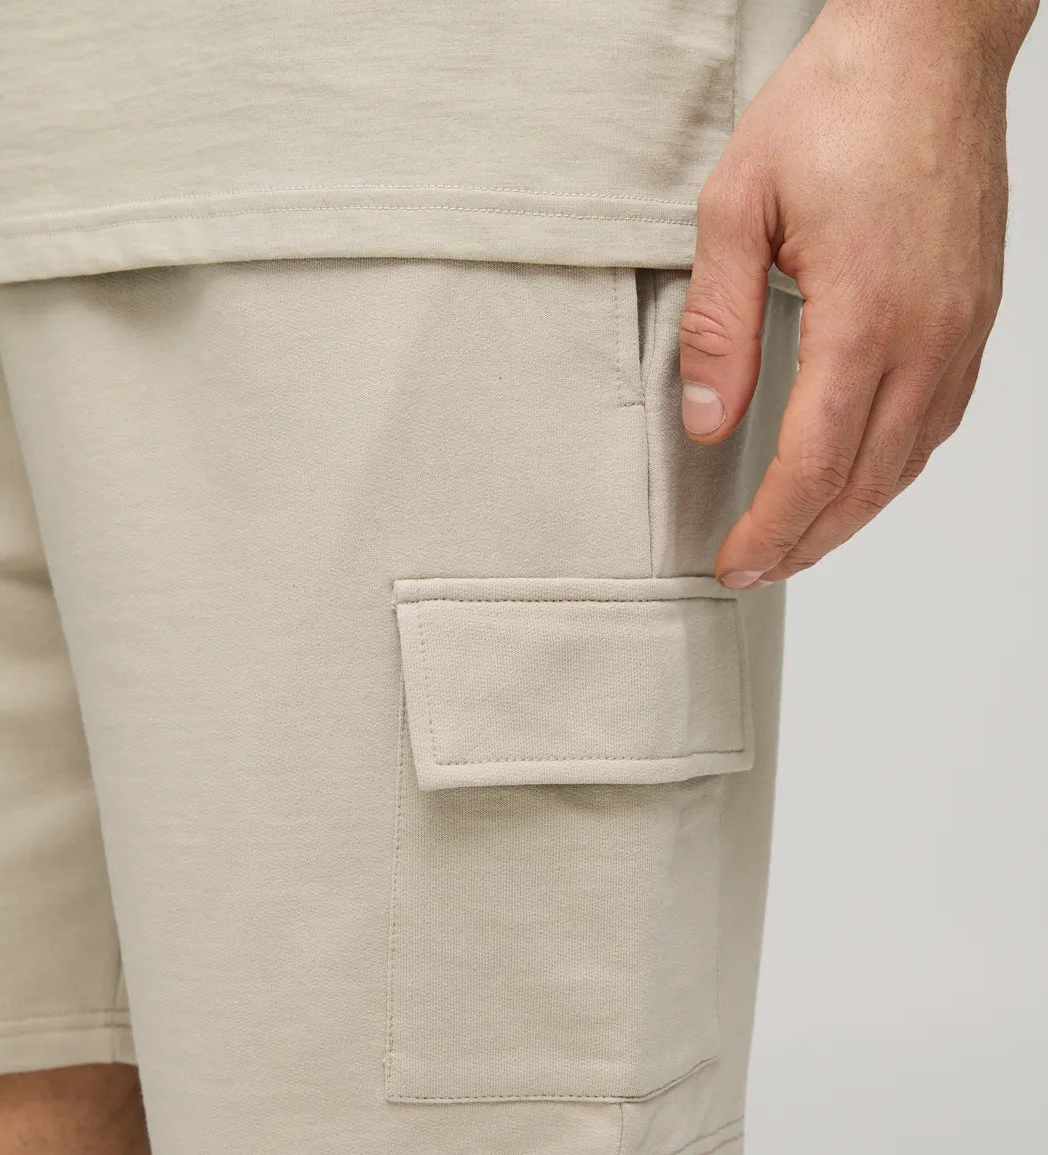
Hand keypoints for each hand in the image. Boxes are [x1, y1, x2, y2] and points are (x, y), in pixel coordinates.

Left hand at [679, 0, 1036, 588]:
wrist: (930, 45)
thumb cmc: (837, 105)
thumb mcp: (736, 204)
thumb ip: (721, 324)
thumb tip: (709, 424)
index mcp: (865, 316)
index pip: (813, 465)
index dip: (771, 530)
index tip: (734, 563)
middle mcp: (927, 336)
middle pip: (864, 483)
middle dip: (805, 542)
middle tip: (755, 571)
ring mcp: (961, 329)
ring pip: (907, 462)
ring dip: (849, 516)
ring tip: (798, 540)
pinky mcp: (976, 316)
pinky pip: (939, 422)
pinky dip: (892, 467)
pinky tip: (858, 478)